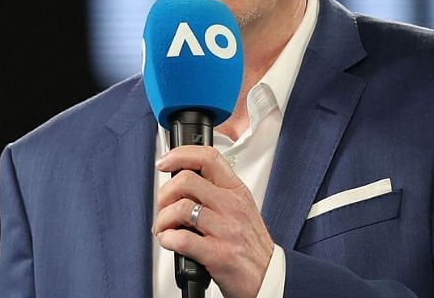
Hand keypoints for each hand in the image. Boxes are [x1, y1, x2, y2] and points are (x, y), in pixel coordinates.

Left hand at [153, 146, 273, 297]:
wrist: (270, 278)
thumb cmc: (251, 247)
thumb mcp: (240, 210)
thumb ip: (215, 192)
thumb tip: (180, 181)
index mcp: (237, 192)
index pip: (208, 157)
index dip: (180, 154)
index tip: (164, 162)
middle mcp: (232, 207)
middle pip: (186, 181)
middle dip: (164, 194)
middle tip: (162, 207)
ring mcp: (227, 230)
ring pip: (180, 208)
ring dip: (163, 220)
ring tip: (164, 229)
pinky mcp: (219, 254)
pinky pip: (181, 239)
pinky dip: (168, 239)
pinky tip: (170, 242)